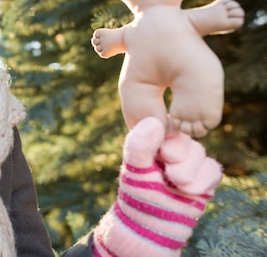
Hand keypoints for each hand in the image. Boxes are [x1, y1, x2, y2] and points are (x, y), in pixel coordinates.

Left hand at [92, 117, 221, 256]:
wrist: (152, 227)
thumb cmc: (138, 196)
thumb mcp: (134, 171)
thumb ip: (139, 145)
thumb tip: (154, 120)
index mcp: (150, 140)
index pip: (167, 125)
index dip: (169, 141)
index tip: (162, 156)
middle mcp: (170, 147)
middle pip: (185, 140)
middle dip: (179, 160)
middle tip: (168, 176)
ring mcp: (188, 161)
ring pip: (200, 153)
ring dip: (189, 173)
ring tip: (176, 186)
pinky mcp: (204, 176)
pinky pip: (213, 169)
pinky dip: (203, 182)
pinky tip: (189, 192)